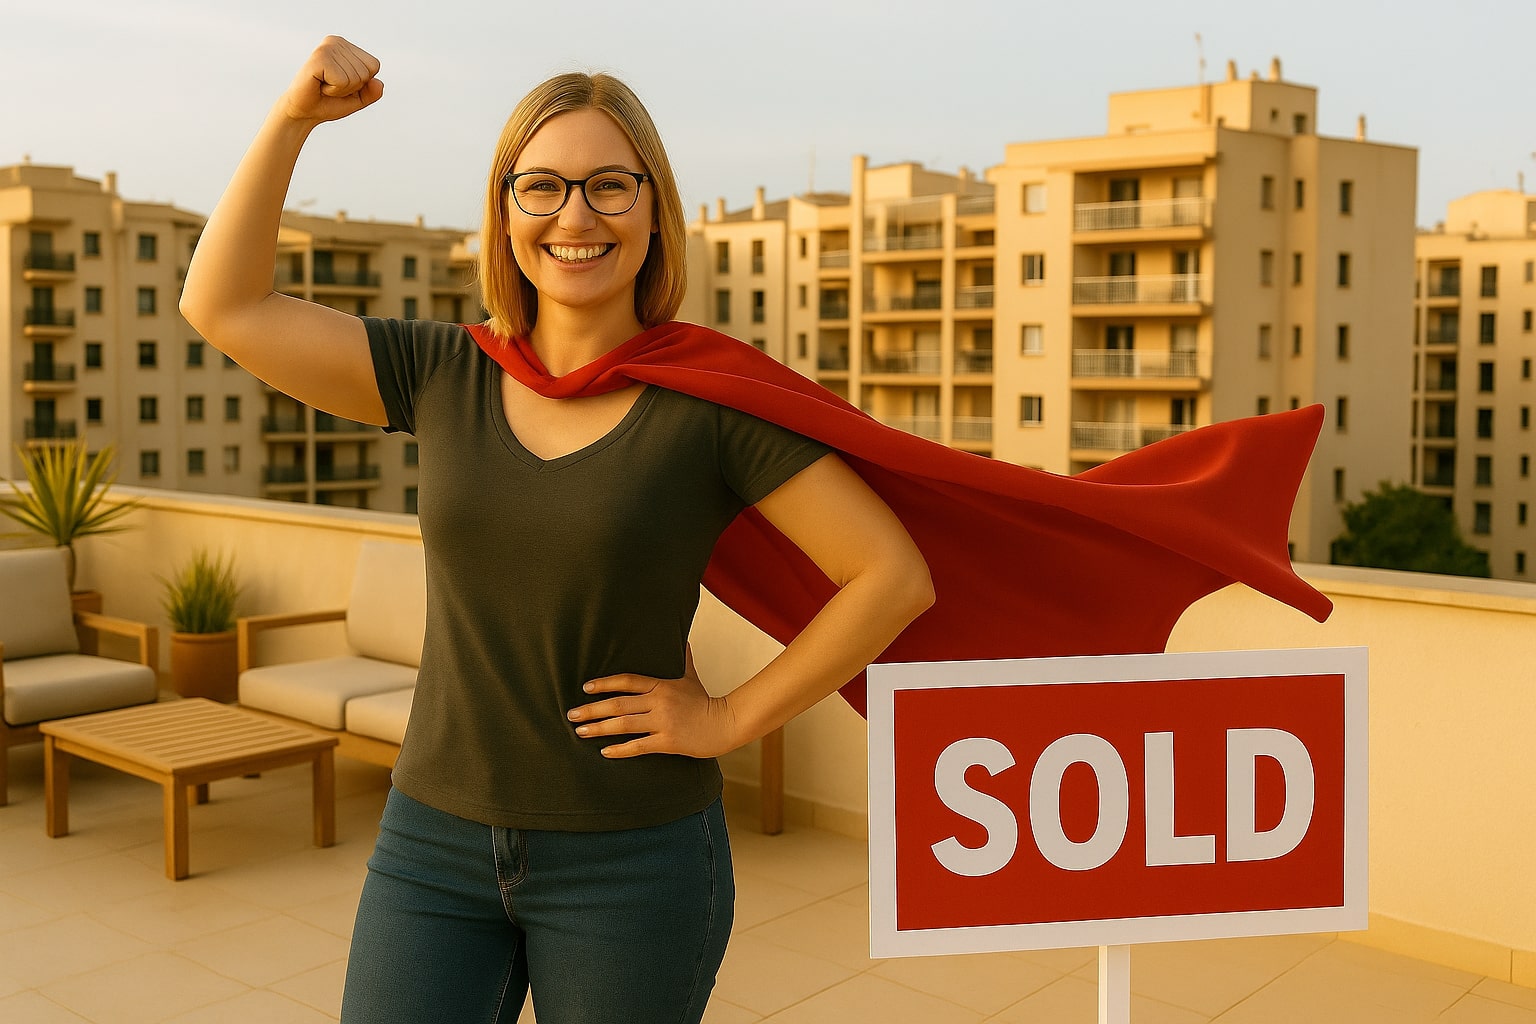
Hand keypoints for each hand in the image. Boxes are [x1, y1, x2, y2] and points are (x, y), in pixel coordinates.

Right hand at [280, 36, 383, 124]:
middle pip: (366, 72)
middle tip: (330, 86)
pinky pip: (342, 81)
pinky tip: (319, 84)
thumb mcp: (358, 99)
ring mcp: (327, 47)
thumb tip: (378, 83)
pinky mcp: (319, 58)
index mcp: (346, 46)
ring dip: (341, 90)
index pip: (374, 65)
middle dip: (351, 88)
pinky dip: (333, 90)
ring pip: (355, 77)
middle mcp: (336, 41)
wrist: (303, 112)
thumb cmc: (328, 102)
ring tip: (324, 85)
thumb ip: (372, 92)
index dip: (361, 83)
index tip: (341, 84)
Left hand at [567, 647, 740, 758]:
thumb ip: (683, 660)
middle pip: (618, 704)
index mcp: (661, 685)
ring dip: (599, 728)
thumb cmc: (705, 701)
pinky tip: (605, 752)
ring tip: (580, 732)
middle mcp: (659, 702)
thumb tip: (684, 640)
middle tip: (571, 715)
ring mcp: (663, 722)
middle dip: (592, 709)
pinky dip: (620, 750)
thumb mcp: (691, 678)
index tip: (585, 688)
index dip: (604, 684)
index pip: (627, 681)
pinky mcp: (668, 741)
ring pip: (624, 725)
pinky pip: (639, 746)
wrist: (725, 724)